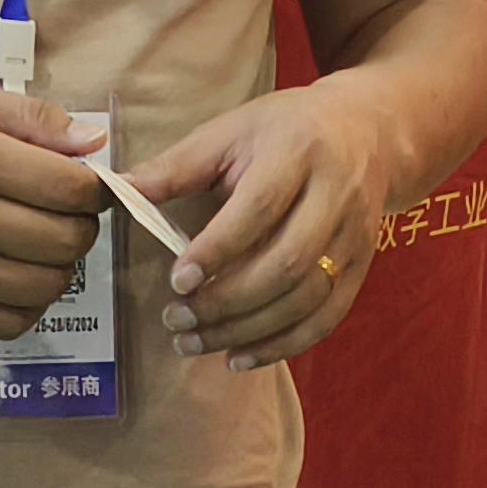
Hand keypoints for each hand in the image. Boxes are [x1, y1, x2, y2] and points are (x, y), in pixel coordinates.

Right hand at [0, 85, 107, 338]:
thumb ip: (26, 117)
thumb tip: (94, 142)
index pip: (72, 189)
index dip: (96, 189)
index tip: (85, 185)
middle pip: (68, 240)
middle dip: (81, 226)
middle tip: (61, 214)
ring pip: (47, 285)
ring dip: (60, 267)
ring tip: (38, 245)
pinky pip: (11, 323)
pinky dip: (30, 304)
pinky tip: (16, 278)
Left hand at [129, 86, 390, 370]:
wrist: (367, 132)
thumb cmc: (284, 130)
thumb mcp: (231, 131)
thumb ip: (178, 165)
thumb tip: (119, 189)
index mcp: (298, 151)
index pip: (258, 209)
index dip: (216, 250)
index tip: (175, 281)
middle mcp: (336, 194)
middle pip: (287, 263)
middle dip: (227, 301)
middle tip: (176, 319)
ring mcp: (355, 234)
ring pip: (307, 298)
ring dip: (248, 331)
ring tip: (195, 342)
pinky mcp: (363, 264)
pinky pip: (328, 317)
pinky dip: (284, 345)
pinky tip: (240, 357)